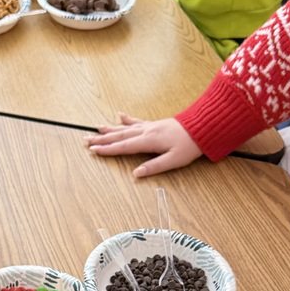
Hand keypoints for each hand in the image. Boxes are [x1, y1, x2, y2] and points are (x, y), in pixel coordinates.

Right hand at [84, 114, 201, 176]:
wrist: (203, 127)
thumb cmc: (189, 146)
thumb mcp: (173, 161)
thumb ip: (154, 167)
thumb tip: (136, 174)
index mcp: (148, 141)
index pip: (124, 146)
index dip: (108, 150)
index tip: (94, 151)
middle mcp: (146, 132)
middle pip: (119, 136)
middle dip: (102, 139)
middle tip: (86, 140)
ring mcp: (149, 126)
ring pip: (125, 128)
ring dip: (110, 129)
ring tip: (96, 128)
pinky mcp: (155, 124)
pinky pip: (137, 121)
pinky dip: (127, 119)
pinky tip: (120, 116)